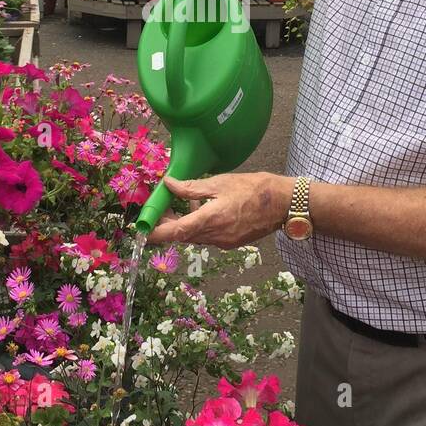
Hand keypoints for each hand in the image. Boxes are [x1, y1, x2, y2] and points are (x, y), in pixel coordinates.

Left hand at [147, 172, 292, 249]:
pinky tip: (203, 210)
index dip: (156, 233)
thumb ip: (192, 188)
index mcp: (209, 220)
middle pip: (181, 236)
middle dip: (167, 225)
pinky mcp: (231, 242)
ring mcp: (223, 242)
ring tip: (182, 203)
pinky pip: (207, 236)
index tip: (142, 231)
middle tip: (161, 208)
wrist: (283, 204)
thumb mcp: (220, 183)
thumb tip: (169, 185)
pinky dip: (199, 226)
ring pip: (194, 236)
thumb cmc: (254, 188)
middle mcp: (214, 236)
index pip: (175, 232)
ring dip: (183, 224)